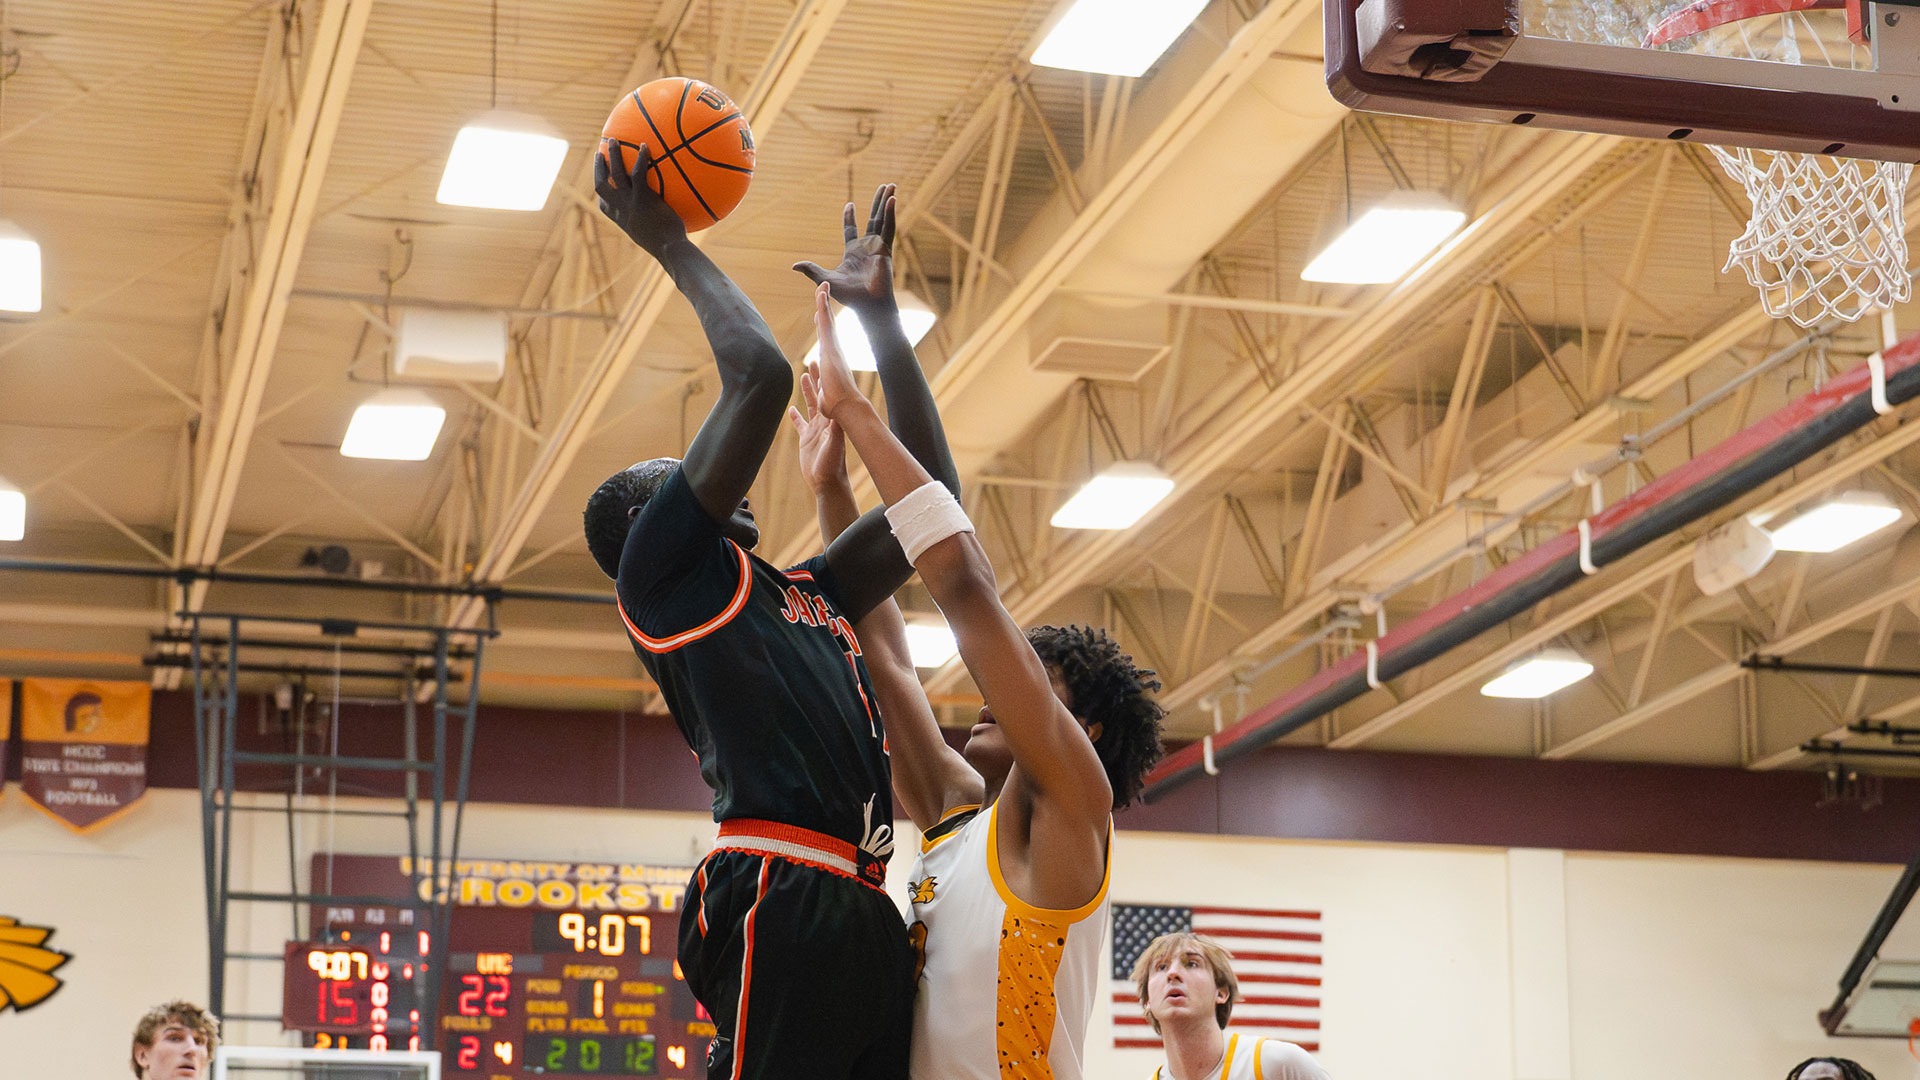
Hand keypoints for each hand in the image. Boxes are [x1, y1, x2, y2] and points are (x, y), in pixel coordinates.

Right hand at [594, 142, 686, 257]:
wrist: (670, 250)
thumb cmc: (667, 247)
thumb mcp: (653, 238)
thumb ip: (652, 226)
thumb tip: (665, 223)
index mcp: (621, 220)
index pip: (604, 205)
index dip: (602, 193)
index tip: (602, 182)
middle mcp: (620, 210)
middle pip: (601, 185)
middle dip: (598, 168)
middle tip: (599, 153)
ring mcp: (629, 203)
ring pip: (615, 174)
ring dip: (612, 155)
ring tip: (612, 140)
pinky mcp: (642, 198)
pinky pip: (638, 172)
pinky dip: (641, 158)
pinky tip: (645, 146)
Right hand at [787, 360, 847, 495]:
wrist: (827, 483)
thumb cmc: (832, 465)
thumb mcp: (834, 446)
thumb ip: (834, 431)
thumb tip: (836, 415)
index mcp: (830, 420)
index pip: (826, 395)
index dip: (824, 379)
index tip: (822, 362)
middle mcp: (824, 422)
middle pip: (819, 395)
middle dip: (816, 378)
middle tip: (813, 361)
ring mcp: (815, 430)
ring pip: (809, 405)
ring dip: (807, 391)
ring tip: (803, 376)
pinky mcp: (806, 440)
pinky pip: (800, 424)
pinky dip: (795, 416)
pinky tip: (791, 408)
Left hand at [792, 183, 895, 312]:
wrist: (867, 305)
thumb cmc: (849, 297)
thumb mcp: (826, 279)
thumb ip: (812, 270)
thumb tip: (793, 265)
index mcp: (853, 252)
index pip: (851, 230)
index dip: (850, 217)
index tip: (849, 204)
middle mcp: (867, 247)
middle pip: (873, 219)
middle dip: (877, 202)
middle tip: (883, 187)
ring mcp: (878, 247)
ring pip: (883, 219)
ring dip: (886, 202)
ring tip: (891, 185)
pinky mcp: (886, 249)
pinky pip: (889, 228)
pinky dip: (891, 214)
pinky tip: (893, 200)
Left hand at [808, 282, 866, 420]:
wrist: (846, 406)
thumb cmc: (836, 404)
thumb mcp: (826, 393)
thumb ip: (825, 390)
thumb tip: (825, 393)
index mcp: (831, 358)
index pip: (826, 337)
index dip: (823, 323)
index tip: (821, 313)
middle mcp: (833, 349)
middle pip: (827, 324)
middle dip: (824, 307)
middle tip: (823, 290)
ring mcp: (832, 346)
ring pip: (826, 318)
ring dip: (824, 300)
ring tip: (822, 285)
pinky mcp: (830, 344)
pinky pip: (826, 319)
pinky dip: (823, 304)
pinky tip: (821, 291)